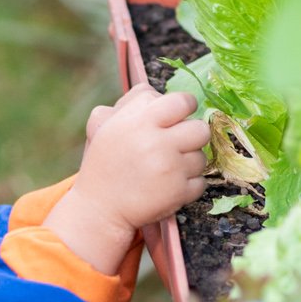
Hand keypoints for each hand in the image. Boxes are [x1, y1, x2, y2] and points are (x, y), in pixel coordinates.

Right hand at [49, 84, 207, 274]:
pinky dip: (188, 186)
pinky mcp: (178, 193)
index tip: (178, 117)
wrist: (99, 208)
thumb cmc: (105, 163)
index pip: (182, 101)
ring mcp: (170, 168)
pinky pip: (201, 183)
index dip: (184, 108)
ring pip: (201, 157)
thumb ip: (133, 102)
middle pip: (200, 129)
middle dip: (191, 137)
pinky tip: (168, 186)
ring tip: (167, 169)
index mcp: (140, 121)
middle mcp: (157, 142)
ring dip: (188, 164)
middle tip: (176, 145)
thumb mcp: (106, 125)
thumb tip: (159, 93)